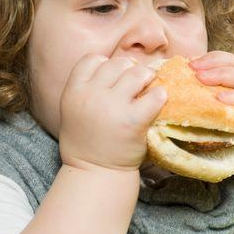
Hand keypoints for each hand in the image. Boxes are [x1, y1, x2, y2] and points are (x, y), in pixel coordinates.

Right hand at [58, 54, 166, 171]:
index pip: (92, 59)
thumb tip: (117, 68)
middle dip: (130, 69)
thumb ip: (87, 89)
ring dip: (146, 76)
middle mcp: (91, 96)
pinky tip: (159, 100)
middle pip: (117, 64)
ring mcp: (113, 107)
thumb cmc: (87, 142)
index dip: (106, 64)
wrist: (95, 173)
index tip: (114, 76)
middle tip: (137, 81)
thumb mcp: (73, 110)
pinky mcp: (134, 121)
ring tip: (149, 85)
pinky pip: (154, 96)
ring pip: (136, 73)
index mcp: (73, 91)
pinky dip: (160, 95)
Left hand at [190, 51, 233, 175]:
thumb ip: (212, 101)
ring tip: (201, 78)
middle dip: (213, 63)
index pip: (232, 61)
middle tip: (192, 67)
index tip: (190, 62)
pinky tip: (220, 98)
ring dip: (221, 75)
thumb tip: (180, 92)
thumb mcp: (225, 116)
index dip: (212, 58)